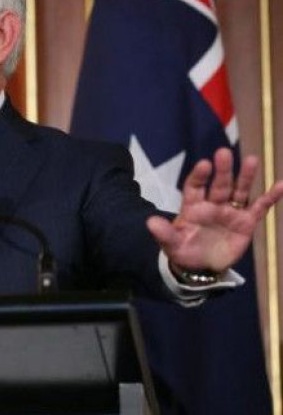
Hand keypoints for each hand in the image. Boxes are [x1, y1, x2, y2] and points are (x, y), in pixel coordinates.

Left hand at [147, 147, 282, 273]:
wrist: (201, 267)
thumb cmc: (184, 251)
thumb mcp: (171, 244)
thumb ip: (163, 233)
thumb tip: (150, 222)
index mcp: (193, 207)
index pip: (194, 187)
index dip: (199, 176)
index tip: (204, 164)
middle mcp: (213, 204)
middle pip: (218, 184)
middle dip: (222, 170)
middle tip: (223, 152)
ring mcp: (231, 212)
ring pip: (239, 190)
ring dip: (245, 176)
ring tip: (252, 159)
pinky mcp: (246, 222)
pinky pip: (259, 208)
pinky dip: (270, 197)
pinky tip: (280, 185)